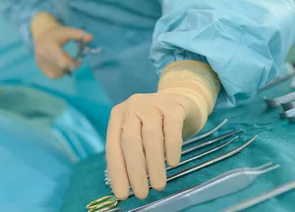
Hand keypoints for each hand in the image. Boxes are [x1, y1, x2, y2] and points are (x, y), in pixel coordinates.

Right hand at [34, 25, 91, 77]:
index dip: (72, 65)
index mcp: (50, 46)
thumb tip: (91, 38)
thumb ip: (79, 34)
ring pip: (57, 73)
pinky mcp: (40, 66)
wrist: (41, 35)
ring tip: (65, 60)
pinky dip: (59, 72)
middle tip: (74, 60)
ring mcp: (40, 62)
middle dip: (70, 66)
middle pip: (60, 68)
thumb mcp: (68, 31)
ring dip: (65, 69)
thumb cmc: (57, 33)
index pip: (61, 62)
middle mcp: (43, 55)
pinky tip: (60, 65)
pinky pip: (52, 75)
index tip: (79, 61)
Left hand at [105, 62, 219, 199]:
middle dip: (135, 171)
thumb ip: (131, 153)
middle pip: (130, 141)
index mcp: (118, 116)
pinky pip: (172, 129)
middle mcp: (132, 106)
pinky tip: (173, 163)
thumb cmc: (156, 124)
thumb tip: (126, 185)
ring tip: (159, 185)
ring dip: (154, 164)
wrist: (182, 99)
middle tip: (141, 194)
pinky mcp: (173, 105)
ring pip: (151, 136)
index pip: (113, 146)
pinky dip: (171, 148)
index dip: (117, 172)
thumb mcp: (139, 134)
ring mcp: (152, 103)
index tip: (122, 195)